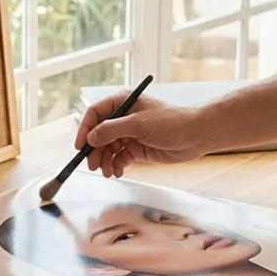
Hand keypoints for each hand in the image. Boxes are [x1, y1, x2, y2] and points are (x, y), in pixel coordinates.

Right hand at [74, 93, 206, 177]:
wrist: (196, 136)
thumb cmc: (171, 122)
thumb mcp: (138, 124)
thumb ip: (112, 130)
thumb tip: (90, 138)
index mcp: (122, 103)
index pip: (95, 114)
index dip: (85, 130)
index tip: (80, 147)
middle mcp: (123, 117)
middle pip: (99, 134)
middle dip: (95, 151)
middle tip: (93, 166)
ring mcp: (130, 133)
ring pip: (108, 148)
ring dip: (105, 161)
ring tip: (108, 172)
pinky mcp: (137, 148)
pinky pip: (119, 157)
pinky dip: (116, 165)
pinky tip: (117, 173)